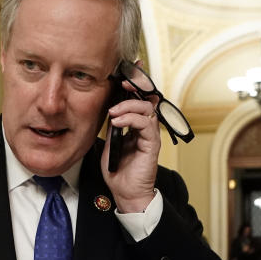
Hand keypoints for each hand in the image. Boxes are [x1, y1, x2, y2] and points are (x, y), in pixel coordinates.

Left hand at [100, 70, 160, 212]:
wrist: (124, 192)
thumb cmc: (118, 170)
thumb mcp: (110, 141)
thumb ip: (112, 124)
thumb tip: (108, 107)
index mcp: (136, 124)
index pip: (138, 97)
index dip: (135, 81)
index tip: (127, 67)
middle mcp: (146, 126)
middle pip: (147, 96)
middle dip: (136, 85)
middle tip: (122, 82)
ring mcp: (150, 134)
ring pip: (147, 107)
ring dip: (128, 105)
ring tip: (113, 113)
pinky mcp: (152, 143)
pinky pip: (146, 123)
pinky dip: (130, 119)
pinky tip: (117, 122)